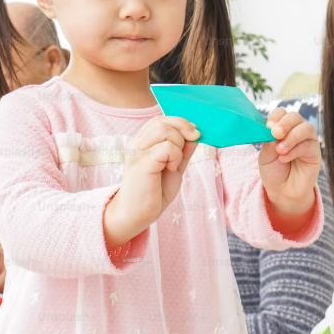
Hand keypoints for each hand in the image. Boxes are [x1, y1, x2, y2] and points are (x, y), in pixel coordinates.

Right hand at [104, 116, 200, 247]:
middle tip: (186, 150)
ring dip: (178, 145)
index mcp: (142, 142)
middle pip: (163, 121)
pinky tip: (170, 169)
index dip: (180, 123)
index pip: (160, 119)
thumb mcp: (174, 168)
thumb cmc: (153, 192)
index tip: (193, 135)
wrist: (137, 214)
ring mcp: (137, 152)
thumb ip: (183, 151)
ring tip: (173, 163)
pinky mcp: (142, 163)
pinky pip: (166, 147)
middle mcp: (137, 143)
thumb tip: (195, 134)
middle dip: (183, 131)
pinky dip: (175, 156)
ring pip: (164, 130)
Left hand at [259, 108, 320, 214]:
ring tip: (280, 150)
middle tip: (275, 134)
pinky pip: (309, 145)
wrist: (283, 191)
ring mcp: (307, 141)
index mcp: (282, 129)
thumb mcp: (265, 156)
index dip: (276, 117)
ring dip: (291, 137)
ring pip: (305, 128)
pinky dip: (295, 150)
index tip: (268, 127)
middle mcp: (296, 131)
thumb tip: (273, 130)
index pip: (281, 113)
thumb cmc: (274, 172)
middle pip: (295, 117)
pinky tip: (285, 158)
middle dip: (285, 123)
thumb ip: (269, 142)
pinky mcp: (315, 153)